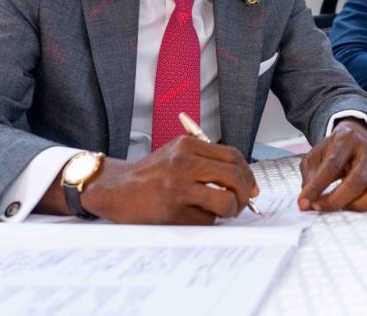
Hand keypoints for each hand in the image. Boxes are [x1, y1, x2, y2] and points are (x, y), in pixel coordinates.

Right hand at [80, 136, 257, 224]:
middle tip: (243, 202)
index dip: (247, 174)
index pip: (233, 156)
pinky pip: (207, 219)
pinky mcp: (172, 210)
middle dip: (245, 193)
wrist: (115, 188)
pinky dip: (207, 220)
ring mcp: (178, 186)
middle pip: (234, 176)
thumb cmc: (150, 174)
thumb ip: (206, 161)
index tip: (251, 186)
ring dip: (231, 210)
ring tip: (223, 211)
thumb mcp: (177, 153)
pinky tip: (195, 215)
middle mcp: (184, 162)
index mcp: (188, 145)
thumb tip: (243, 181)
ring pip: (226, 200)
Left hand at [298, 119, 366, 211]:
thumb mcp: (316, 156)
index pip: (332, 165)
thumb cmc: (334, 151)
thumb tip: (307, 202)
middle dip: (336, 200)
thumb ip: (310, 177)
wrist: (357, 138)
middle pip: (357, 180)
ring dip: (361, 205)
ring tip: (345, 207)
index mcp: (347, 139)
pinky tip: (362, 204)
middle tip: (321, 207)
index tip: (304, 202)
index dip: (317, 186)